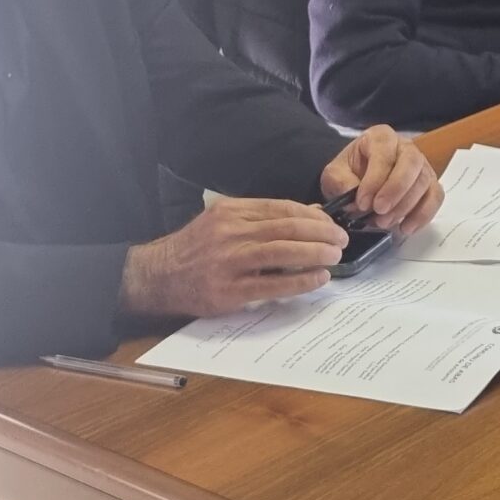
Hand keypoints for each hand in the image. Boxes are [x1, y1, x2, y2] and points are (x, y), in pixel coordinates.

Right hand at [121, 198, 346, 318]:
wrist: (157, 276)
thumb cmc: (196, 248)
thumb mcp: (223, 222)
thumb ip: (262, 218)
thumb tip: (312, 215)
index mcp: (230, 210)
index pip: (282, 208)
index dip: (314, 216)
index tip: (332, 224)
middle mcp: (229, 232)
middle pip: (287, 228)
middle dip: (322, 233)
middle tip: (342, 240)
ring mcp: (228, 262)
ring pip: (282, 252)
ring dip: (316, 253)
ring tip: (335, 256)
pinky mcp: (228, 291)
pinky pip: (272, 285)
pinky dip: (300, 281)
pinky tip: (318, 278)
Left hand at [321, 124, 442, 233]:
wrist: (357, 181)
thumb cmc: (348, 173)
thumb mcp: (334, 174)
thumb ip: (341, 183)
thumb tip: (355, 201)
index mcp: (381, 137)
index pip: (385, 154)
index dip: (375, 179)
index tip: (362, 202)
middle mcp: (406, 147)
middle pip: (412, 163)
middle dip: (396, 190)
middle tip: (379, 211)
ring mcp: (422, 165)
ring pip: (424, 181)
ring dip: (406, 206)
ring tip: (384, 223)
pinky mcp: (430, 184)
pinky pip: (435, 197)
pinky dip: (423, 215)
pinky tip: (405, 228)